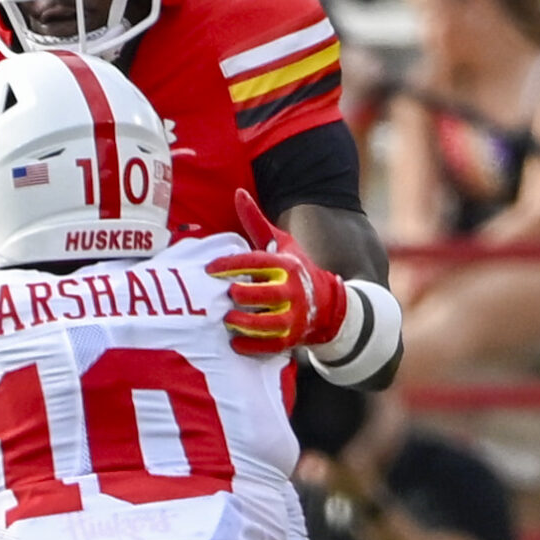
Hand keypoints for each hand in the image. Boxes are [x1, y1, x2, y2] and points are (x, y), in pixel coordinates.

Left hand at [208, 190, 351, 355]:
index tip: (209, 269)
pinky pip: (269, 346)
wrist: (329, 306)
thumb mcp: (281, 244)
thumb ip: (255, 223)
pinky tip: (234, 342)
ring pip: (266, 323)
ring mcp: (293, 317)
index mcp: (286, 265)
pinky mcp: (291, 339)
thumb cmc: (295, 270)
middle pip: (263, 294)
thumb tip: (238, 193)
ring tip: (228, 319)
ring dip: (243, 323)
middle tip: (226, 295)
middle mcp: (291, 291)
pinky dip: (250, 346)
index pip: (256, 262)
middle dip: (241, 295)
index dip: (230, 265)